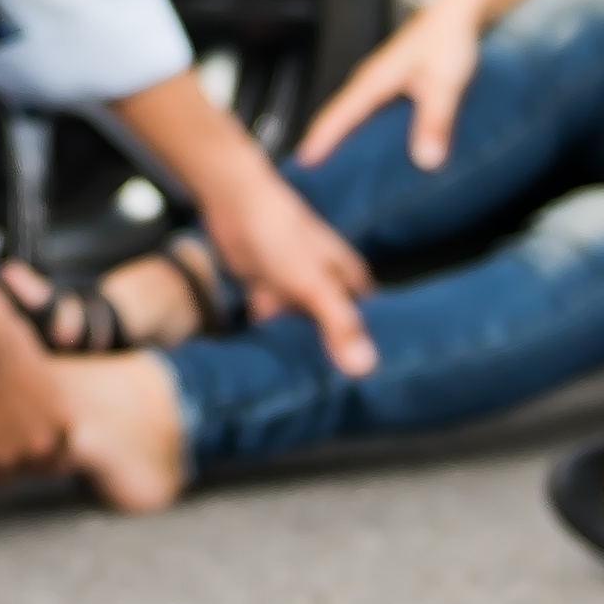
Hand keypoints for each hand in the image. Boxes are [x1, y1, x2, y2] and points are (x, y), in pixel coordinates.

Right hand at [0, 233, 72, 496]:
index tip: (15, 447)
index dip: (34, 455)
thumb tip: (9, 376)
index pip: (54, 458)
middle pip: (26, 470)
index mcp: (62, 421)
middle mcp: (41, 444)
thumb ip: (28, 389)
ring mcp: (9, 455)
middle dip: (10, 460)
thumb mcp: (31, 364)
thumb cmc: (0, 335)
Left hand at [200, 173, 377, 377]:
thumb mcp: (315, 284)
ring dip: (299, 352)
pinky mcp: (267, 291)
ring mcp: (296, 289)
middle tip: (332, 400)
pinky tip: (270, 369)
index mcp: (348, 280)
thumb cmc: (282, 236)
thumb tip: (365, 367)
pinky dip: (270, 339)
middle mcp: (326, 286)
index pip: (368, 324)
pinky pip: (273, 323)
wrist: (234, 204)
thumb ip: (339, 324)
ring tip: (303, 394)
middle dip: (331, 359)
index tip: (369, 388)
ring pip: (301, 330)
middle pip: (333, 331)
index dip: (368, 352)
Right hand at [294, 0, 485, 167]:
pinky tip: (366, 149)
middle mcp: (368, 82)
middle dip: (320, 147)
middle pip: (335, 118)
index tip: (302, 168)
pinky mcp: (390, 85)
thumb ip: (435, 121)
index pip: (336, 117)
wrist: (459, 14)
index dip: (318, 143)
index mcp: (373, 82)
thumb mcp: (446, 85)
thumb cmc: (449, 41)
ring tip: (332, 172)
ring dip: (338, 140)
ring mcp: (377, 82)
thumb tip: (425, 161)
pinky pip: (365, 113)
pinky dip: (357, 132)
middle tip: (310, 181)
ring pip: (349, 116)